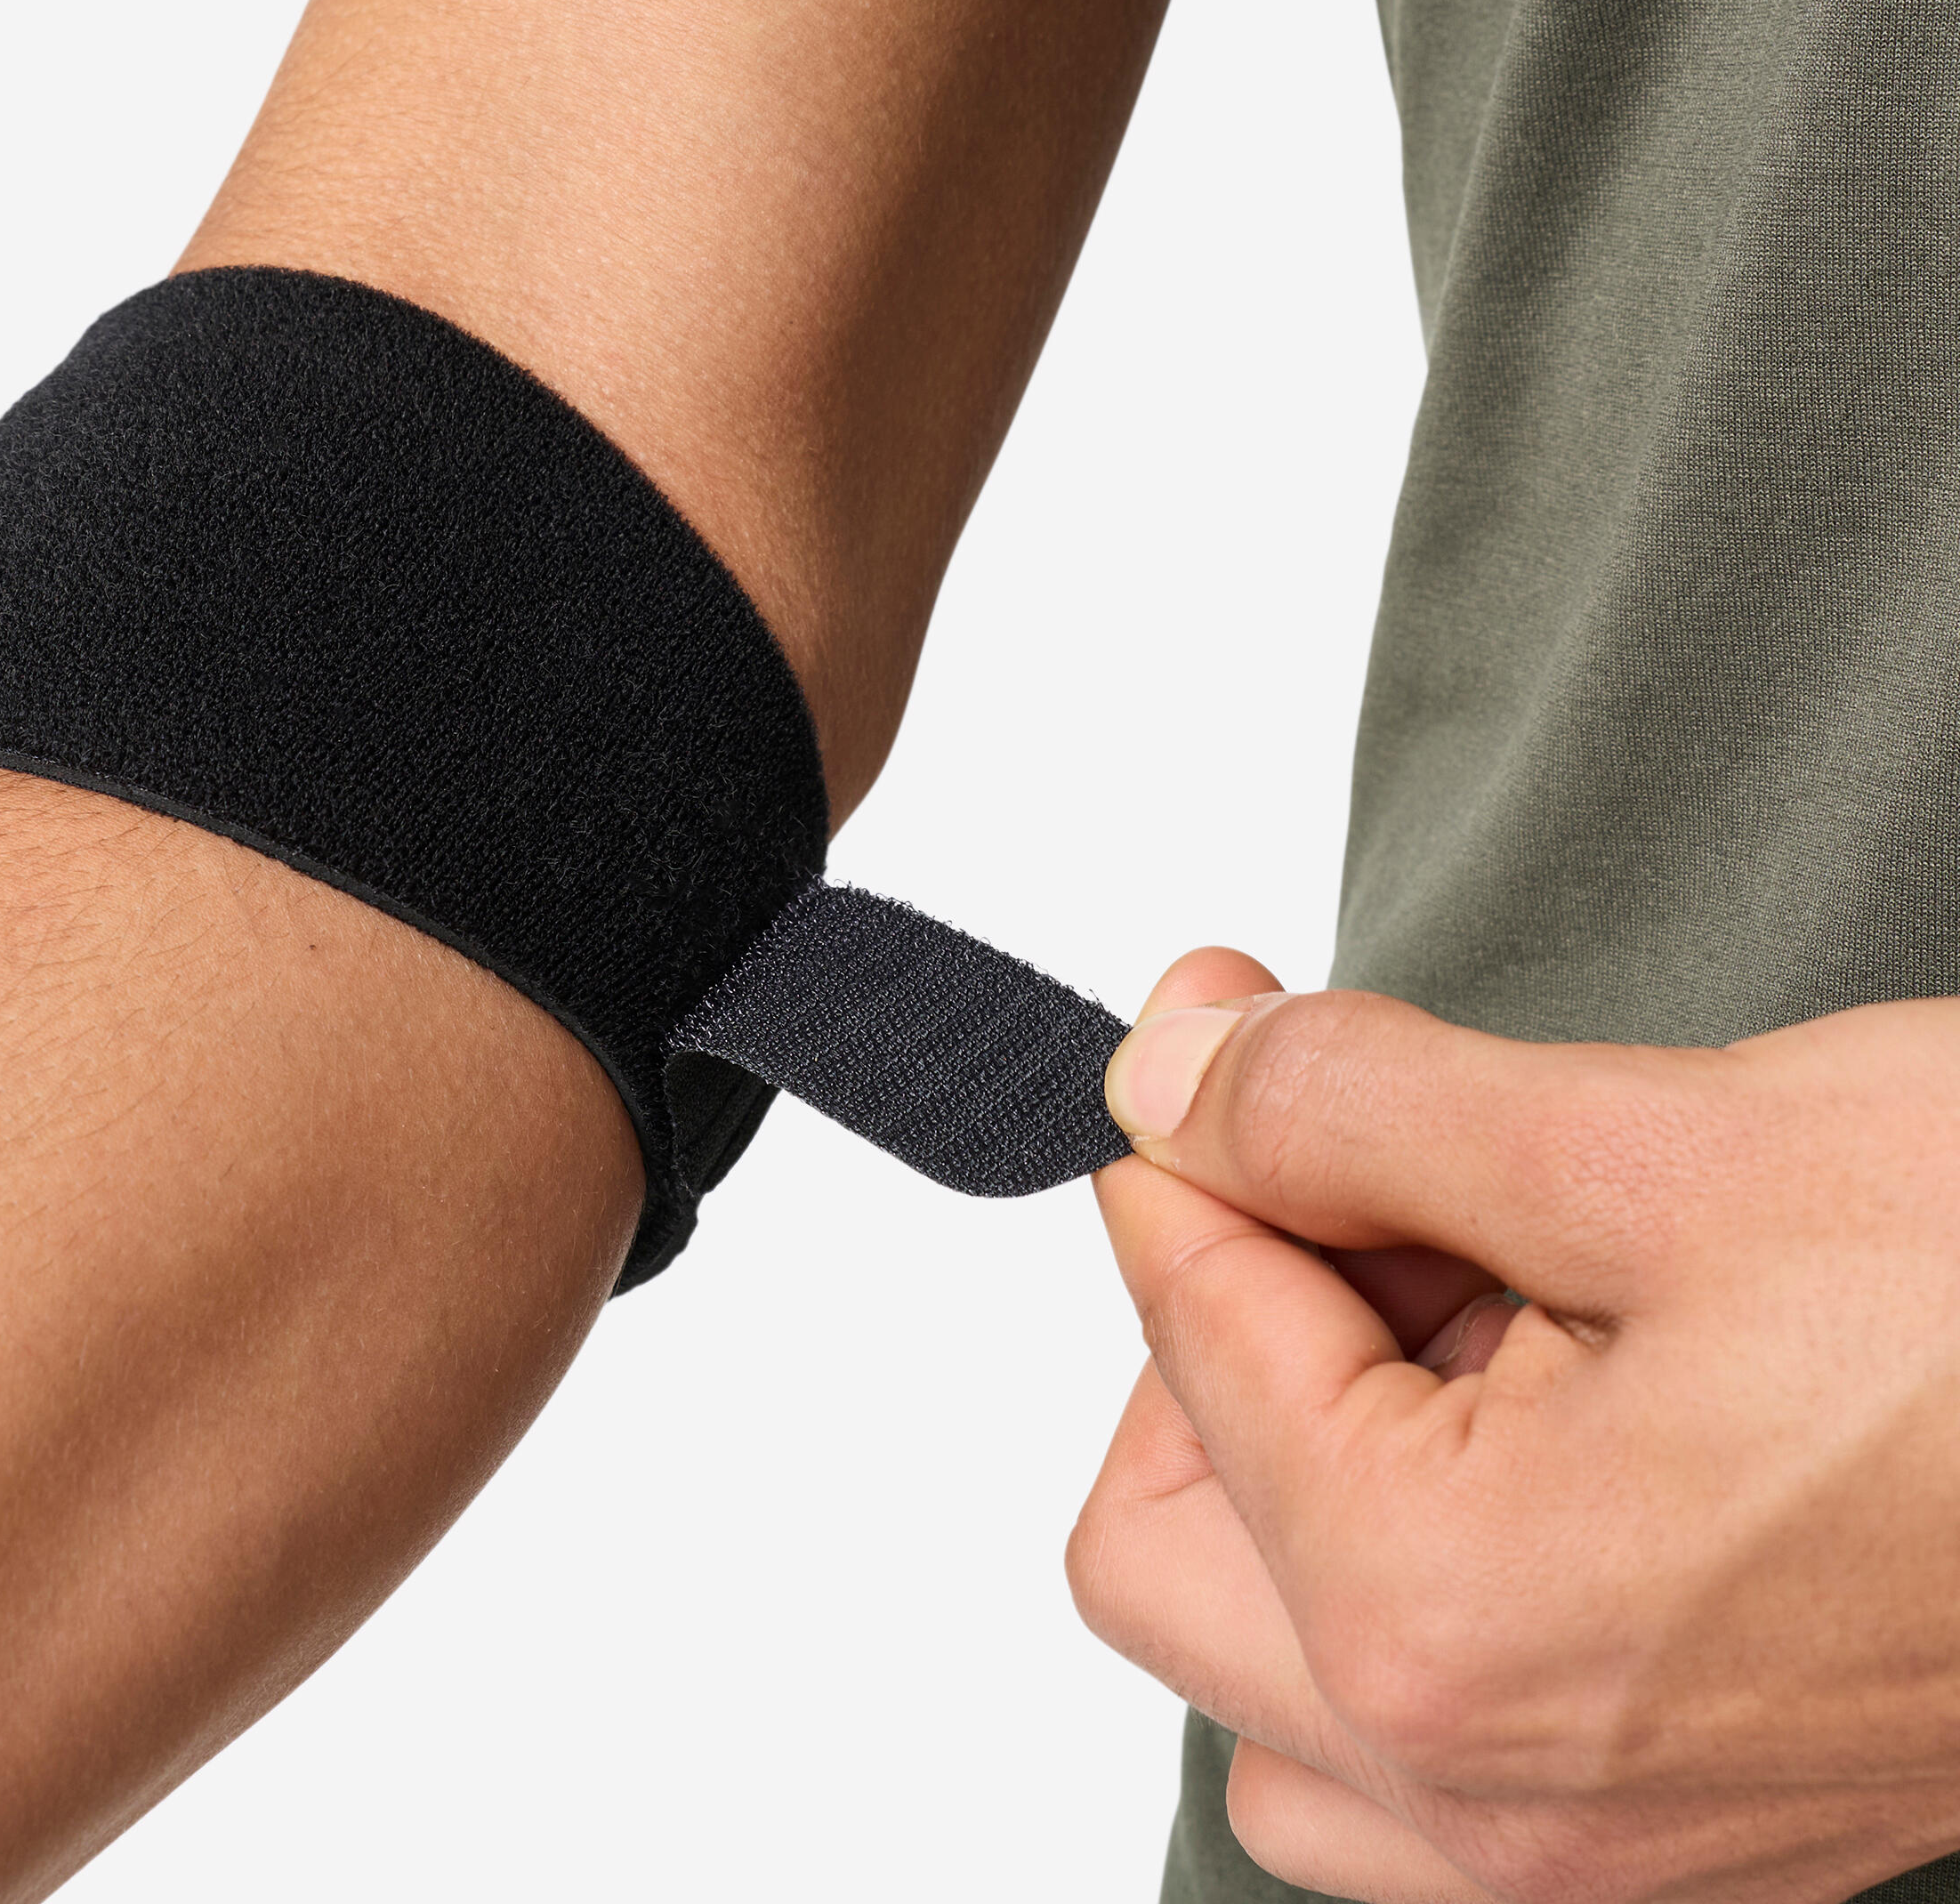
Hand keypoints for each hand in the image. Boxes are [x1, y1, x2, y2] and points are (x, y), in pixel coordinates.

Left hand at [1067, 946, 1959, 1903]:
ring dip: (1305, 1455)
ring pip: (1272, 1659)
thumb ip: (1349, 1109)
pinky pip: (1422, 1734)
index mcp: (1451, 1620)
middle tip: (1340, 1166)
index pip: (1180, 1333)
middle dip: (1224, 1320)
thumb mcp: (1653, 1140)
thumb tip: (1172, 1069)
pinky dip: (1414, 1556)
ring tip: (1458, 1294)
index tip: (1227, 1027)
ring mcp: (1600, 1849)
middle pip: (1158, 1538)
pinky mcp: (1689, 1832)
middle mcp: (1502, 1796)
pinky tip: (1537, 1400)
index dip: (1192, 1139)